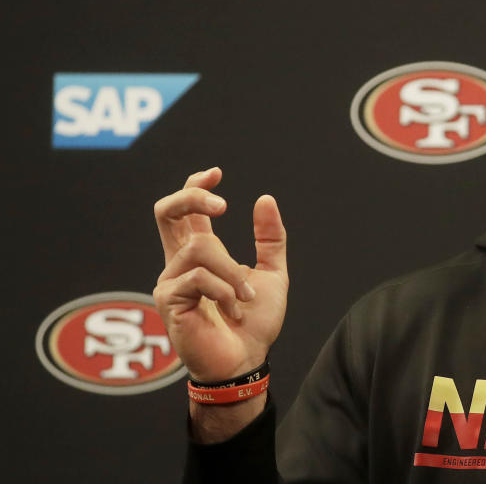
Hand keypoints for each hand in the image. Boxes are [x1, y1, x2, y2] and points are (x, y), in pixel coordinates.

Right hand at [153, 167, 288, 382]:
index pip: (184, 210)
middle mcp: (179, 263)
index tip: (217, 174)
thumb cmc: (255, 323)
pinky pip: (200, 276)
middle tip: (223, 207)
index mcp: (200, 254)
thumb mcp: (271, 273)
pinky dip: (226, 291)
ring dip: (233, 272)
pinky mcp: (167, 299)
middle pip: (165, 211)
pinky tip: (232, 310)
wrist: (246, 361)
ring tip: (244, 299)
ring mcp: (170, 280)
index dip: (195, 186)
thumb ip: (270, 238)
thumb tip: (265, 198)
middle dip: (192, 198)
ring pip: (201, 247)